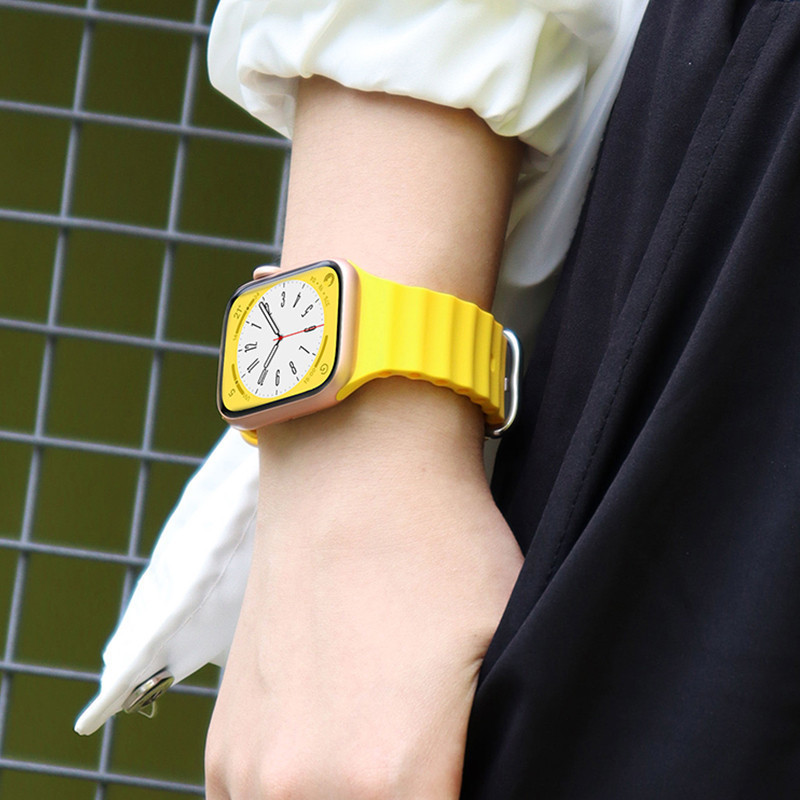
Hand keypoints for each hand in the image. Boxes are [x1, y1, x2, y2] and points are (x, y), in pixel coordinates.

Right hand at [204, 380, 522, 798]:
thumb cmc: (440, 552)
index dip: (466, 798)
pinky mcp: (222, 746)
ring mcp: (250, 772)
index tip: (466, 771)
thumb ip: (497, 752)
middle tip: (432, 764)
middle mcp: (304, 791)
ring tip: (379, 754)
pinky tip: (330, 756)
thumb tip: (488, 781)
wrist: (351, 475)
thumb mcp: (506, 655)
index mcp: (393, 778)